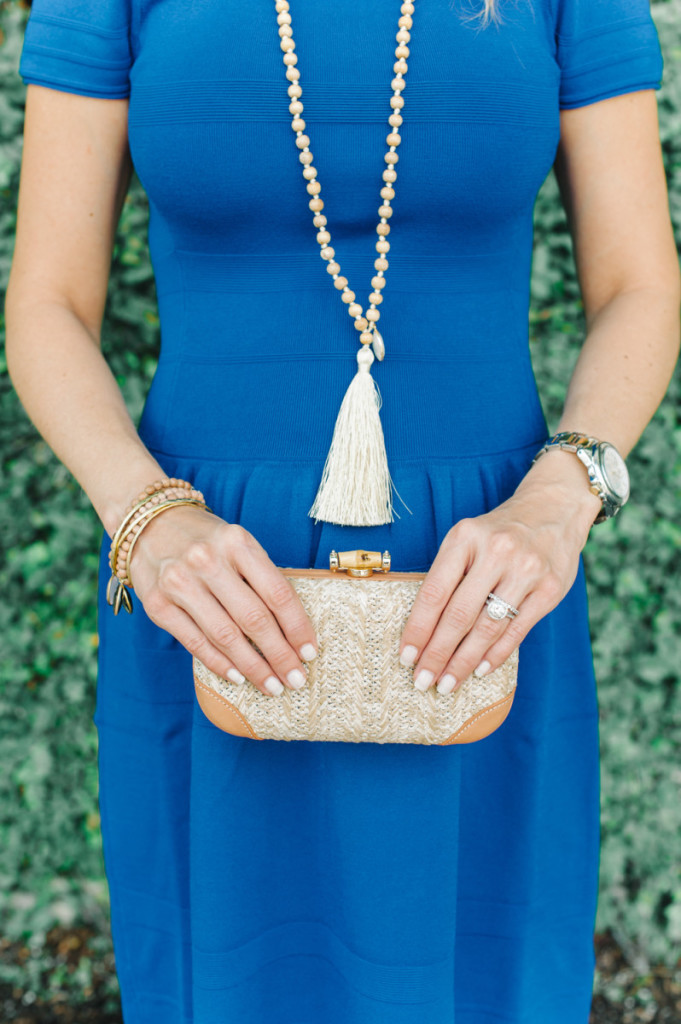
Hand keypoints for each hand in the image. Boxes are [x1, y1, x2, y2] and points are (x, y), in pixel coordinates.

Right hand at [126, 505, 318, 696]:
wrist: (150, 525)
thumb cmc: (206, 540)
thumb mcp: (238, 545)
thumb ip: (262, 578)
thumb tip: (293, 632)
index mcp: (237, 542)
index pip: (278, 593)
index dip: (298, 628)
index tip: (310, 653)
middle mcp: (207, 561)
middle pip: (254, 619)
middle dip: (280, 655)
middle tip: (296, 679)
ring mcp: (179, 583)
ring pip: (226, 636)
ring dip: (253, 667)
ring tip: (272, 685)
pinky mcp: (158, 605)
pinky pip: (196, 643)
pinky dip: (220, 664)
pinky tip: (239, 677)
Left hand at [398, 457, 602, 693]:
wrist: (553, 509)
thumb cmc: (498, 532)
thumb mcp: (467, 539)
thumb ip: (449, 575)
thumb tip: (422, 631)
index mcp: (465, 538)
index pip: (434, 592)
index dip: (418, 628)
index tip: (406, 657)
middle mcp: (496, 552)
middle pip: (459, 615)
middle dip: (437, 654)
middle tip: (422, 681)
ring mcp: (526, 571)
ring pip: (487, 628)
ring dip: (464, 662)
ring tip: (447, 683)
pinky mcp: (550, 589)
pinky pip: (517, 630)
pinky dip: (496, 655)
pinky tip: (479, 670)